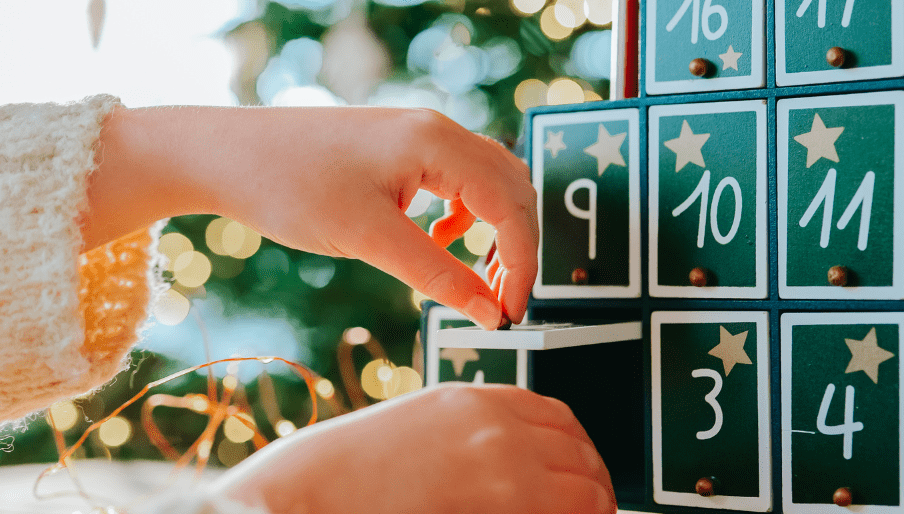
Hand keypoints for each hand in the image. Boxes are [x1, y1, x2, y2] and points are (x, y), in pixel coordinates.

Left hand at [83, 106, 536, 328]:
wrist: (222, 153)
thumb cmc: (290, 186)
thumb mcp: (368, 239)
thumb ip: (437, 275)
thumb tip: (491, 313)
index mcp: (437, 142)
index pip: (510, 205)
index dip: (520, 263)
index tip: (511, 312)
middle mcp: (436, 130)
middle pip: (511, 187)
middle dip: (515, 247)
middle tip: (500, 302)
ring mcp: (416, 134)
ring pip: (488, 181)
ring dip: (494, 229)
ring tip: (476, 278)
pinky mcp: (396, 146)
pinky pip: (456, 178)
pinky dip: (464, 215)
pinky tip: (435, 240)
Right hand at [212, 384, 616, 513]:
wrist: (306, 493)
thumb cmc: (350, 473)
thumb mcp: (421, 433)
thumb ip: (473, 440)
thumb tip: (522, 474)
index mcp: (475, 400)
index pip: (560, 417)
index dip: (582, 453)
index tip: (586, 479)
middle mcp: (497, 423)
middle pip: (581, 451)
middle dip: (596, 486)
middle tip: (598, 512)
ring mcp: (504, 461)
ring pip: (586, 488)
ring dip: (593, 508)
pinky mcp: (504, 499)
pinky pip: (566, 513)